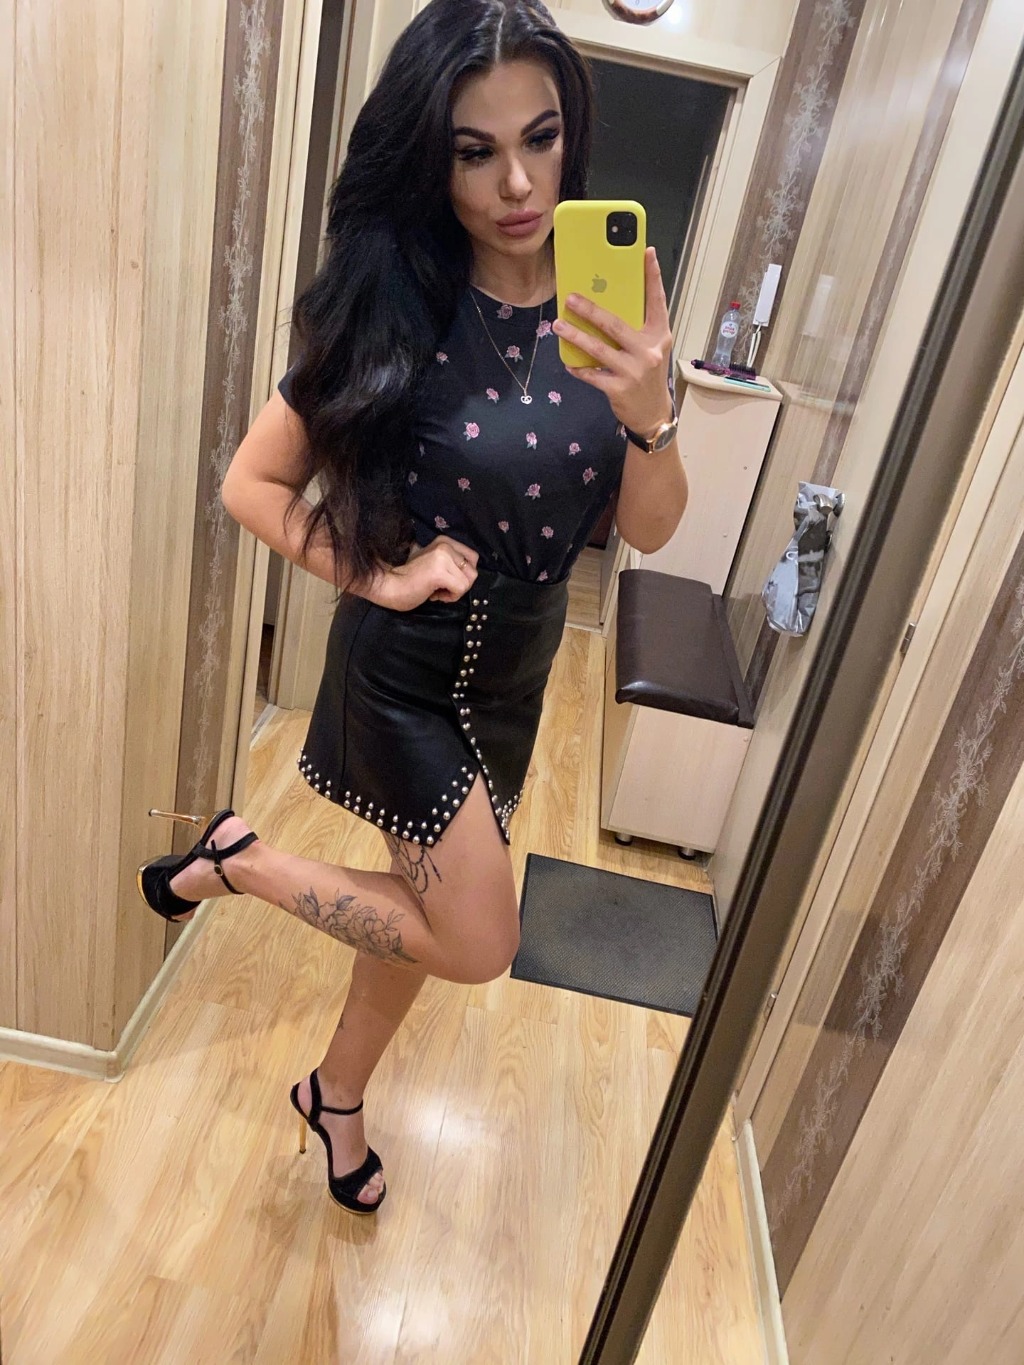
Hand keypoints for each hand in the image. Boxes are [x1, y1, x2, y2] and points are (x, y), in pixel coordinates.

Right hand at [368, 536, 478, 610]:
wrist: (389, 585)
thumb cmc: (410, 579)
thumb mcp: (434, 563)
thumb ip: (451, 562)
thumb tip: (470, 572)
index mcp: (445, 540)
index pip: (473, 558)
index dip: (463, 575)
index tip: (444, 580)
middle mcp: (445, 544)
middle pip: (473, 571)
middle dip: (460, 584)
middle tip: (440, 587)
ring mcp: (443, 557)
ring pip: (468, 581)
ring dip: (454, 592)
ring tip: (436, 591)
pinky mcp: (440, 571)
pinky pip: (460, 589)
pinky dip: (450, 597)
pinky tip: (434, 595)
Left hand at [552, 247, 673, 436]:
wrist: (653, 413)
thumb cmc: (648, 374)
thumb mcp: (651, 348)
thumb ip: (636, 328)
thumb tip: (605, 306)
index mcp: (660, 335)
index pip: (657, 301)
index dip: (653, 276)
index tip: (646, 252)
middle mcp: (649, 351)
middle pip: (615, 324)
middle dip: (590, 309)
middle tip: (570, 298)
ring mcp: (633, 370)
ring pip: (598, 348)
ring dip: (575, 335)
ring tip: (558, 325)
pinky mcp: (619, 388)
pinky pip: (592, 374)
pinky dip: (579, 368)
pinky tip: (568, 362)